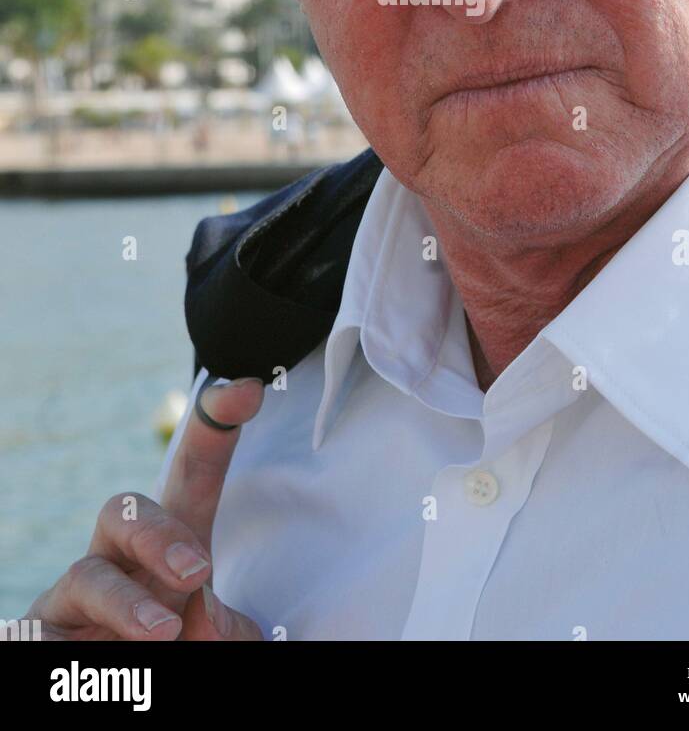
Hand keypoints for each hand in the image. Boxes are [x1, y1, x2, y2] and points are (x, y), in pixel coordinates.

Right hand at [23, 377, 265, 640]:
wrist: (124, 700)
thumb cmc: (181, 662)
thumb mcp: (222, 648)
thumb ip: (229, 631)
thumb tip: (203, 610)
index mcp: (171, 555)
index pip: (193, 479)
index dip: (214, 427)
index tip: (249, 389)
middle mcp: (117, 565)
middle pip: (122, 510)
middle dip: (156, 531)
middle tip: (198, 571)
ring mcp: (71, 602)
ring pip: (87, 577)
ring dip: (127, 607)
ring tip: (164, 637)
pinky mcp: (39, 638)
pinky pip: (42, 635)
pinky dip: (75, 653)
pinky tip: (94, 666)